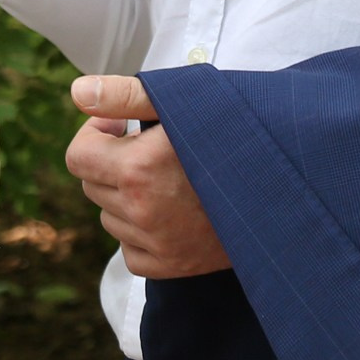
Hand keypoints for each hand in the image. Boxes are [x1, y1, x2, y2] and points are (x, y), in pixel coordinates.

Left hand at [65, 74, 230, 279]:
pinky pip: (130, 249)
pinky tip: (174, 211)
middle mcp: (141, 212)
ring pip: (110, 217)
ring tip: (168, 180)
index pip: (77, 157)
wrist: (283, 185)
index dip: (94, 135)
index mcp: (137, 170)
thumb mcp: (181, 102)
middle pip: (91, 185)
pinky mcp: (171, 267)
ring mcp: (156, 244)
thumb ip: (124, 96)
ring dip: (126, 197)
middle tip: (151, 152)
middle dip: (112, 164)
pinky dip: (141, 232)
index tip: (121, 128)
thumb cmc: (233, 133)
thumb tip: (76, 93)